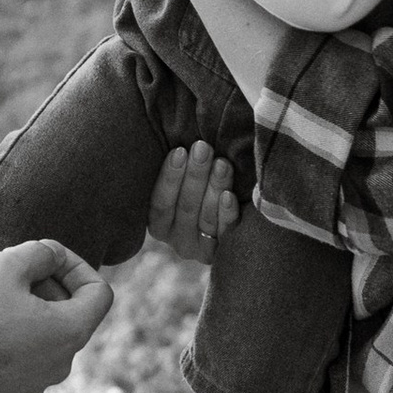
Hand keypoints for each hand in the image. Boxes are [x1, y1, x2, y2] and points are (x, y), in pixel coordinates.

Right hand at [0, 237, 112, 392]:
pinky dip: (8, 345)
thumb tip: (52, 255)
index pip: (99, 293)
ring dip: (26, 317)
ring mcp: (36, 387)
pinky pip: (19, 365)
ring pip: (42, 342)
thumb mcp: (4, 266)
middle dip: (46, 289)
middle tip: (12, 276)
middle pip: (69, 316)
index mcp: (71, 332)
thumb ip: (38, 253)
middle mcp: (62, 365)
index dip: (76, 267)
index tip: (47, 259)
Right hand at [141, 141, 238, 258]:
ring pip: (205, 217)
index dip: (169, 177)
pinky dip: (227, 214)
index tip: (179, 151)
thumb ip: (178, 165)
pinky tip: (230, 195)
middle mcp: (176, 239)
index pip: (159, 203)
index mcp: (158, 222)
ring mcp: (200, 248)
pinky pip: (226, 234)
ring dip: (213, 188)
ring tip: (221, 163)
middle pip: (185, 207)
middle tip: (203, 148)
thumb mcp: (183, 179)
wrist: (234, 218)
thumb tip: (177, 139)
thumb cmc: (199, 186)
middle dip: (195, 176)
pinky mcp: (223, 252)